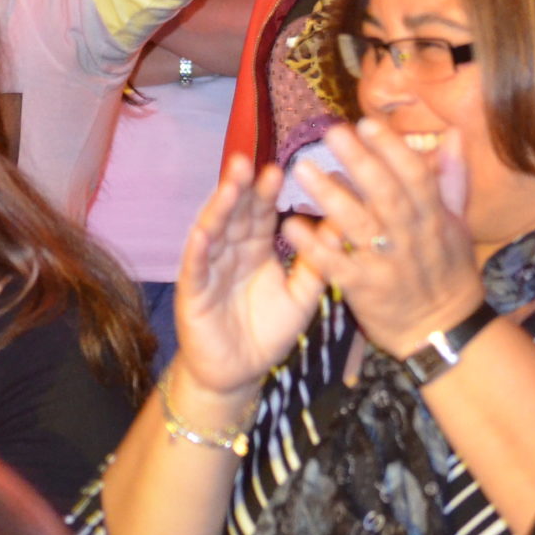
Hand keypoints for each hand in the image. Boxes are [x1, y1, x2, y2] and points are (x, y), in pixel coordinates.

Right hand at [173, 154, 325, 399]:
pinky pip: (196, 267)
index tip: (280, 168)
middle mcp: (230, 251)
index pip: (261, 213)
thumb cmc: (268, 331)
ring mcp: (209, 268)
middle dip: (241, 187)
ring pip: (214, 231)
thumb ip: (318, 262)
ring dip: (220, 206)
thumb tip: (341, 223)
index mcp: (255, 248)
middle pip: (235, 213)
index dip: (267, 191)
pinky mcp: (193, 292)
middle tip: (248, 160)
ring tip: (231, 183)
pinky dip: (199, 249)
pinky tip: (204, 231)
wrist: (238, 374)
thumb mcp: (302, 295)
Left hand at [283, 120, 483, 360]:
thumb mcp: (458, 225)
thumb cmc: (448, 272)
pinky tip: (290, 225)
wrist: (441, 332)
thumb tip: (454, 134)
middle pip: (385, 195)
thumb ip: (452, 179)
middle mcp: (411, 238)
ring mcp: (386, 265)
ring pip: (358, 226)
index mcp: (433, 218)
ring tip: (302, 169)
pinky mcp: (364, 290)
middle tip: (331, 133)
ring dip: (329, 196)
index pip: (415, 177)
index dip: (392, 150)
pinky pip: (336, 265)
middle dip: (360, 162)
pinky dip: (314, 245)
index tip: (367, 124)